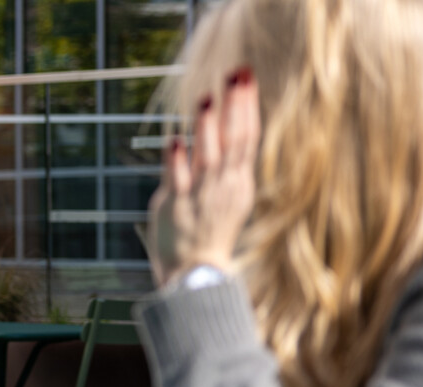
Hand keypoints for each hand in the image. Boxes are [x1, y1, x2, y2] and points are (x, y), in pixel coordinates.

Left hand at [146, 68, 257, 286]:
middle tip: (237, 75)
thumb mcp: (225, 196)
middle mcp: (224, 186)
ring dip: (207, 128)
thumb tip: (217, 132)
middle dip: (236, 106)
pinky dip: (176, 161)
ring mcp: (201, 196)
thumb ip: (221, 166)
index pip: (248, 138)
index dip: (248, 107)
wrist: (197, 275)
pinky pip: (177, 180)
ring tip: (206, 99)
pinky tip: (174, 140)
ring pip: (209, 157)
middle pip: (236, 140)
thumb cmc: (208, 233)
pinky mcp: (176, 207)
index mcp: (239, 182)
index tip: (247, 79)